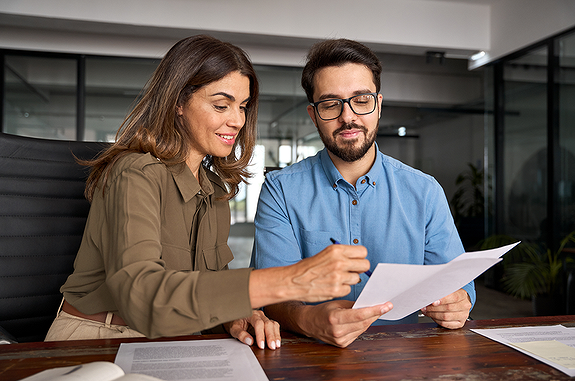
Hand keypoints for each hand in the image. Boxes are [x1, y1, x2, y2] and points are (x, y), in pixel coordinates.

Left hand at [225, 310, 280, 349]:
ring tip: (276, 345)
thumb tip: (250, 341)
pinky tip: (277, 342)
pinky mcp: (268, 322)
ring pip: (273, 324)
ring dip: (275, 335)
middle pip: (268, 323)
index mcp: (251, 314)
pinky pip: (275, 327)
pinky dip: (277, 335)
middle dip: (270, 336)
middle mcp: (259, 315)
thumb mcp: (234, 329)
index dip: (260, 334)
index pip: (258, 323)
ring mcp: (265, 318)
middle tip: (272, 347)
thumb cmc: (236, 323)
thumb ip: (240, 334)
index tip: (261, 345)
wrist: (237, 319)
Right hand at [250, 244, 369, 307]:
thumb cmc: (308, 267)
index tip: (355, 261)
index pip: (363, 252)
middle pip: (365, 265)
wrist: (293, 281)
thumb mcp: (325, 254)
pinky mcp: (336, 290)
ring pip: (357, 278)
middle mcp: (339, 262)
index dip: (359, 257)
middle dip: (359, 269)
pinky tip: (332, 286)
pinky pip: (349, 289)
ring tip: (337, 279)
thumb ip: (342, 255)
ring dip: (350, 280)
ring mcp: (338, 276)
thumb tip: (358, 260)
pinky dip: (342, 289)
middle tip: (350, 271)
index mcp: (336, 250)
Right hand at [298, 300, 392, 347]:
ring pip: (362, 329)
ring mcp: (340, 339)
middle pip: (364, 322)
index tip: (386, 306)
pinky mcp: (342, 344)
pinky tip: (362, 320)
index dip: (375, 310)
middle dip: (376, 314)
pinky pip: (357, 334)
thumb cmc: (322, 311)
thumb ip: (353, 305)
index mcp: (335, 318)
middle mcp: (337, 331)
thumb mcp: (336, 303)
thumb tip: (370, 304)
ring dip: (370, 320)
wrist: (309, 323)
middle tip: (385, 306)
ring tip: (374, 311)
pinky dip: (362, 326)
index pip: (360, 315)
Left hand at [420, 289, 470, 328]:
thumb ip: (440, 293)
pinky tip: (432, 316)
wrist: (458, 302)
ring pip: (446, 317)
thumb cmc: (450, 296)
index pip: (454, 297)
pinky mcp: (460, 323)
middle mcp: (465, 305)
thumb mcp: (447, 291)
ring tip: (427, 311)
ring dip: (433, 314)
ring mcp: (463, 315)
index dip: (443, 300)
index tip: (433, 302)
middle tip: (425, 306)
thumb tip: (429, 296)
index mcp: (462, 295)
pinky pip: (445, 324)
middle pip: (448, 308)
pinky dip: (436, 320)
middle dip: (433, 308)